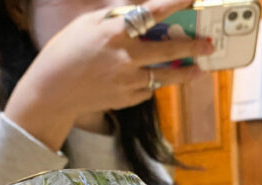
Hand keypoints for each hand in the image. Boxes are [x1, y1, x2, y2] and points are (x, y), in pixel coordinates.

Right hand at [4, 0, 213, 150]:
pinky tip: (161, 78)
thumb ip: (115, 16)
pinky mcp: (127, 99)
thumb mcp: (87, 25)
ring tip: (198, 69)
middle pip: (167, 51)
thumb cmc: (66, 52)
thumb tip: (140, 11)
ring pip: (164, 77)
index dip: (174, 4)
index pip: (151, 14)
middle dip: (192, 46)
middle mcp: (124, 58)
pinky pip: (148, 89)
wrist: (52, 92)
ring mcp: (127, 81)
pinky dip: (155, 82)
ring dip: (185, 73)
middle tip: (209, 44)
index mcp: (114, 33)